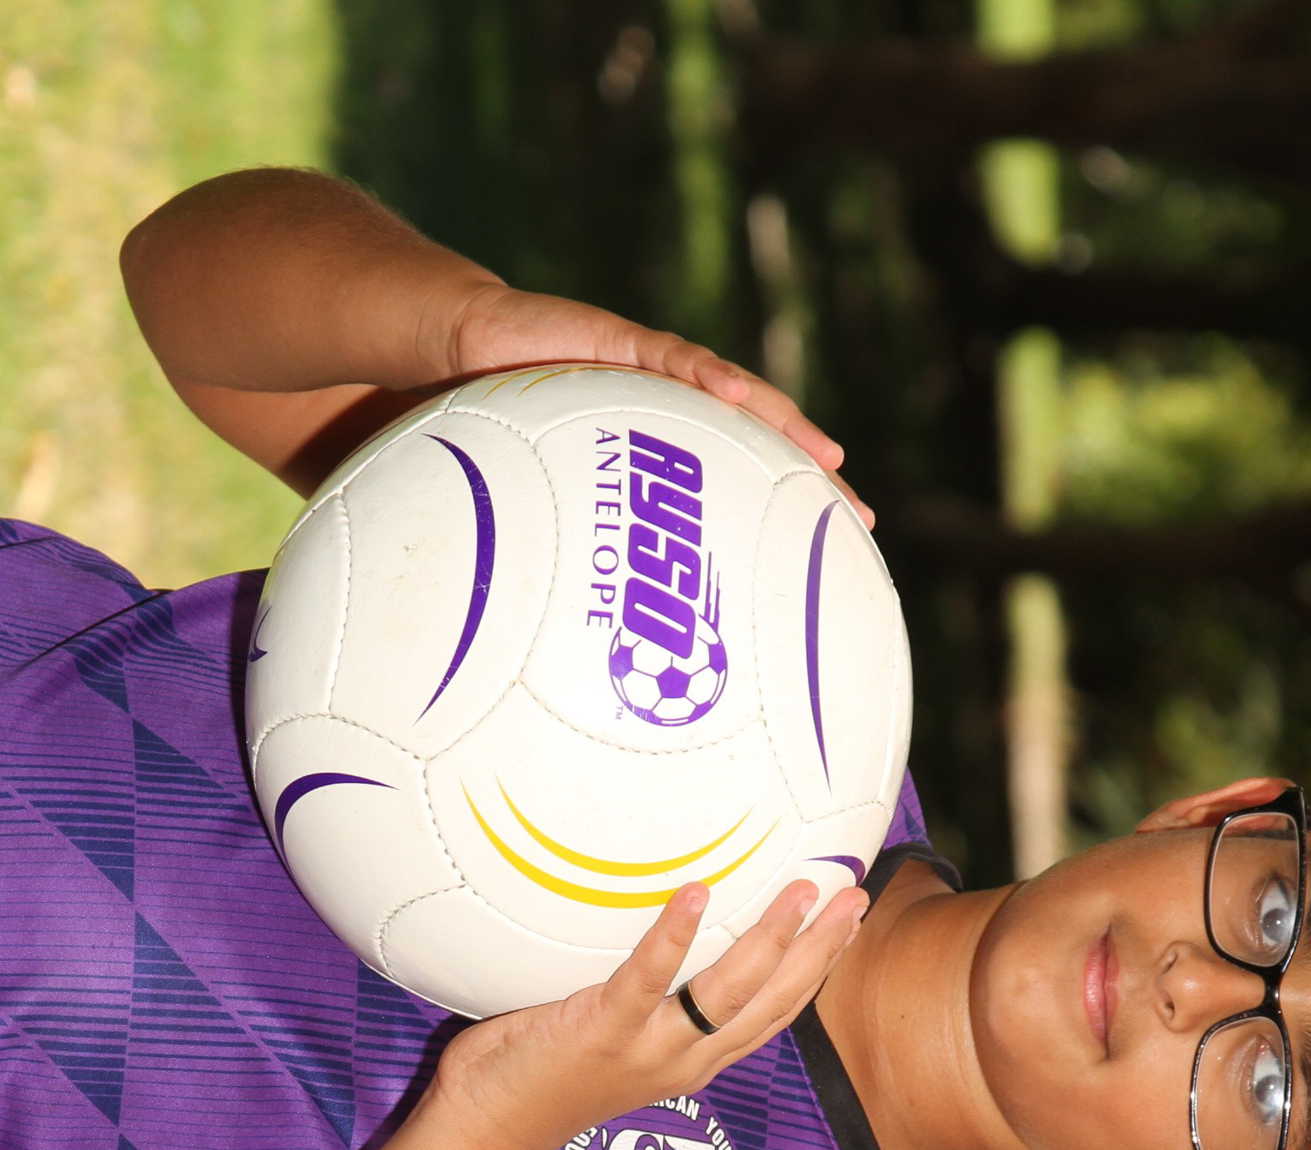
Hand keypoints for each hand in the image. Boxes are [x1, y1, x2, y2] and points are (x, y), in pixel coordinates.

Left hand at [431, 878, 870, 1149]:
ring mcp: (647, 1050)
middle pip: (771, 1003)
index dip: (815, 970)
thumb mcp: (610, 1039)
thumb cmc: (537, 1076)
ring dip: (771, 940)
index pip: (773, 1015)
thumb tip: (650, 928)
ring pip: (729, 994)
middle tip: (853, 896)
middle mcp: (683, 1060)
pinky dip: (674, 937)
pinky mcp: (603, 1033)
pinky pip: (648, 979)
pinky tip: (695, 894)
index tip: (846, 924)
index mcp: (693, 1061)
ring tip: (801, 890)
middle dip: (819, 950)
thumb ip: (639, 997)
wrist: (486, 1130)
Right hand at [444, 285, 874, 527]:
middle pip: (758, 445)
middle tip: (858, 520)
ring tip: (827, 457)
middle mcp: (667, 415)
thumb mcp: (535, 512)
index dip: (783, 521)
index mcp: (658, 457)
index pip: (737, 488)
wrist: (453, 356)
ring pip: (736, 399)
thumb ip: (559, 557)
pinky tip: (740, 396)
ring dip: (786, 426)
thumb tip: (552, 647)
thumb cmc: (490, 442)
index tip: (827, 566)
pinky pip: (672, 359)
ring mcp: (649, 374)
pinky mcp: (618, 340)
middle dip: (810, 481)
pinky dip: (708, 376)